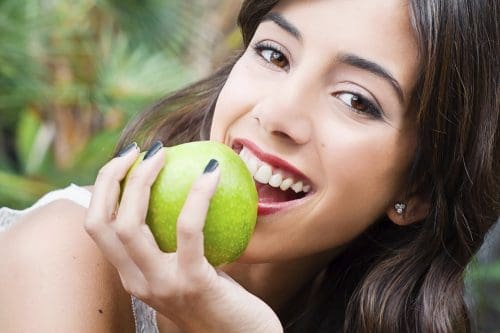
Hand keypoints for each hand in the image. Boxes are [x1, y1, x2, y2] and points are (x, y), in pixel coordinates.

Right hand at [84, 142, 282, 332]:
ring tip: (162, 153)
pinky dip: (197, 195)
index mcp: (131, 275)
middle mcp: (137, 281)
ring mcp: (160, 284)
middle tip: (139, 149)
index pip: (97, 227)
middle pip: (103, 223)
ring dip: (141, 181)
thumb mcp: (189, 267)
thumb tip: (184, 186)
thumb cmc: (221, 297)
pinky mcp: (192, 283)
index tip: (125, 159)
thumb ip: (177, 240)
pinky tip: (212, 171)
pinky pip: (188, 229)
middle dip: (111, 178)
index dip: (102, 188)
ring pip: (129, 225)